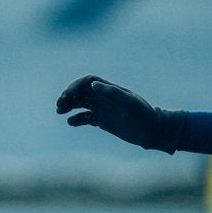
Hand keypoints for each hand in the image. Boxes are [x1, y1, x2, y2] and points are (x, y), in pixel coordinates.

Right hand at [55, 74, 182, 152]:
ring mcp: (102, 109)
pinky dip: (76, 119)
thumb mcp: (129, 103)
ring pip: (80, 104)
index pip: (88, 81)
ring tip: (59, 111)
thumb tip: (92, 85)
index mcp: (109, 89)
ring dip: (68, 105)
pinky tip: (71, 122)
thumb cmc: (143, 115)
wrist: (152, 131)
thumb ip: (111, 92)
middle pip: (80, 92)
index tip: (69, 94)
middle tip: (60, 105)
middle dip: (68, 95)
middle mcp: (104, 97)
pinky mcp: (102, 121)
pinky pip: (85, 118)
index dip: (76, 85)